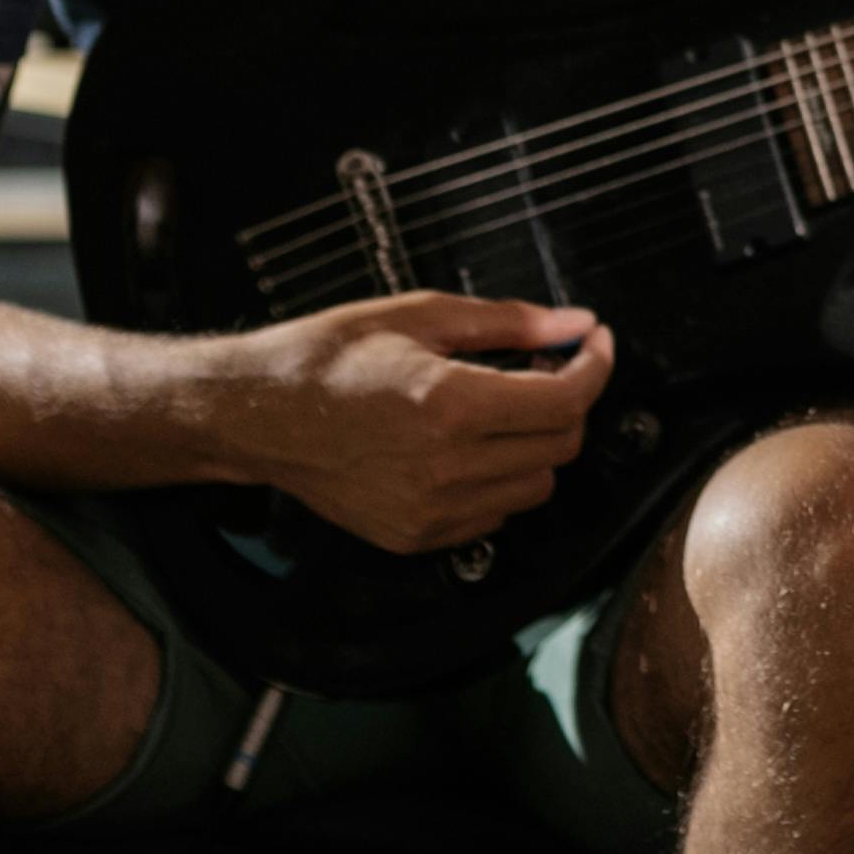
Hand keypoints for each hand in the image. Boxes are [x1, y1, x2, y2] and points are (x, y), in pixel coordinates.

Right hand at [208, 292, 617, 553]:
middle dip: (568, 402)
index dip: (594, 366)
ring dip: (537, 445)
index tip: (594, 341)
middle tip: (544, 368)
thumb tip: (574, 323)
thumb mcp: (419, 315)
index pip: (565, 400)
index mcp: (449, 405)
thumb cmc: (330, 356)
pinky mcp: (416, 537)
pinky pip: (494, 516)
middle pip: (560, 446)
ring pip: (536, 487)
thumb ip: (508, 323)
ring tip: (503, 408)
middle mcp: (446, 467)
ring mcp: (431, 511)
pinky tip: (471, 447)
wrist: (259, 415)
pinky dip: (501, 481)